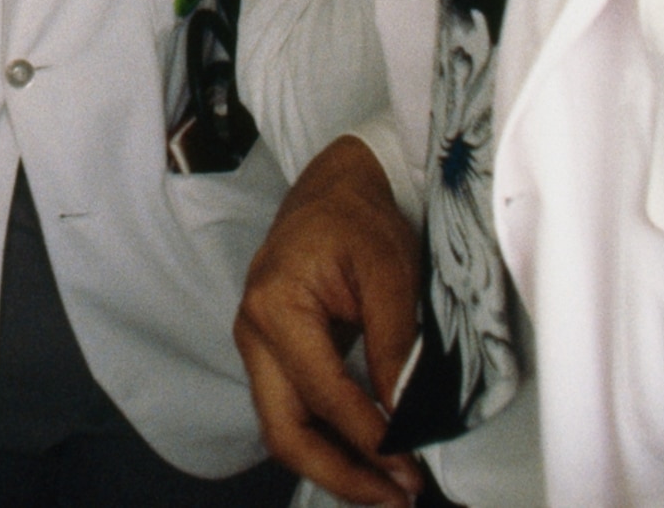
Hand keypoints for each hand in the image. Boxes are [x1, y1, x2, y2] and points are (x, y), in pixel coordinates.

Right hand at [235, 135, 426, 503]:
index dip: (369, 440)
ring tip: (387, 491)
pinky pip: (291, 412)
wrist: (333, 187)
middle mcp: (253, 330)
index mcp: (275, 304)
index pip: (324, 394)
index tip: (410, 470)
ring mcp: (256, 344)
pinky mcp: (271, 353)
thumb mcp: (390, 273)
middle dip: (339, 475)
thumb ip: (395, 346)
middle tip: (393, 498)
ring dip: (334, 467)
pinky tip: (367, 460)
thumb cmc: (358, 219)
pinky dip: (327, 444)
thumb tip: (405, 417)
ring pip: (283, 429)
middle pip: (283, 430)